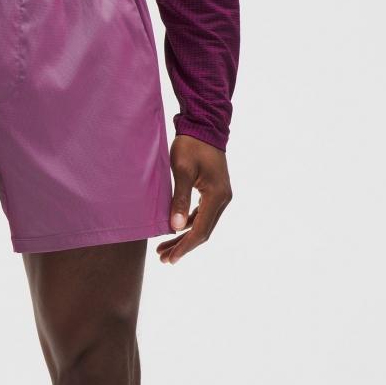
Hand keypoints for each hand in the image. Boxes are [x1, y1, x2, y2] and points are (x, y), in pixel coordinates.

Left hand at [157, 135, 232, 263]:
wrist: (204, 126)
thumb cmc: (191, 145)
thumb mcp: (182, 171)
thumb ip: (179, 199)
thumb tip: (174, 228)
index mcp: (217, 196)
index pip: (200, 230)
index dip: (184, 247)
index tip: (170, 259)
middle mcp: (222, 199)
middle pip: (202, 231)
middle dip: (182, 246)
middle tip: (163, 258)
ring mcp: (220, 196)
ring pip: (201, 224)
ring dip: (183, 237)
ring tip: (164, 249)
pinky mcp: (214, 192)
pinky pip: (201, 215)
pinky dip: (187, 224)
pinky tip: (174, 229)